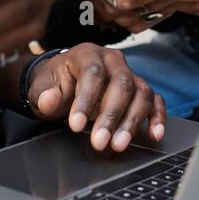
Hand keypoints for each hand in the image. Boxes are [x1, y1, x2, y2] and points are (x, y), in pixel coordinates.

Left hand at [25, 44, 166, 151]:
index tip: (75, 125)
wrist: (64, 83)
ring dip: (132, 121)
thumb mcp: (41, 88)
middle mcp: (113, 60)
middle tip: (99, 142)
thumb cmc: (54, 84)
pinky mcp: (139, 90)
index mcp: (87, 54)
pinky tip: (154, 135)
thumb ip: (44, 93)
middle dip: (111, 116)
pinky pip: (155, 101)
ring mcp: (130, 74)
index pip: (92, 74)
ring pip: (141, 93)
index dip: (86, 100)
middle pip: (121, 84)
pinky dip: (157, 117)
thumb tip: (48, 100)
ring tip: (118, 145)